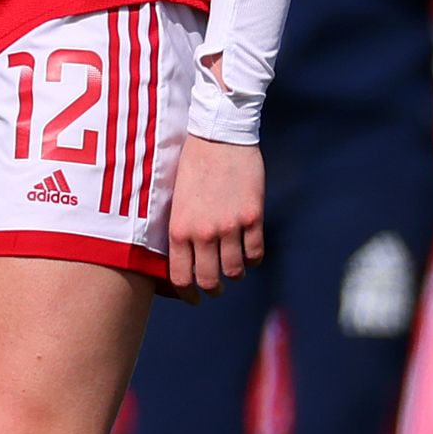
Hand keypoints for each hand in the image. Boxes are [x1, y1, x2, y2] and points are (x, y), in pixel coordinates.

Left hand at [167, 132, 263, 294]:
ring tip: (233, 269)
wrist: (218, 135)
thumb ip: (181, 229)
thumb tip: (185, 259)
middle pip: (209, 281)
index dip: (187, 294)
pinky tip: (249, 253)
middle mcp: (202, 233)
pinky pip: (255, 253)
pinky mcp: (252, 217)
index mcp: (179, 229)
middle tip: (215, 287)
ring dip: (234, 274)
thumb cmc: (192, 164)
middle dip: (212, 289)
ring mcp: (229, 226)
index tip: (193, 298)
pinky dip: (253, 259)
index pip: (180, 277)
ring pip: (234, 271)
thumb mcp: (176, 200)